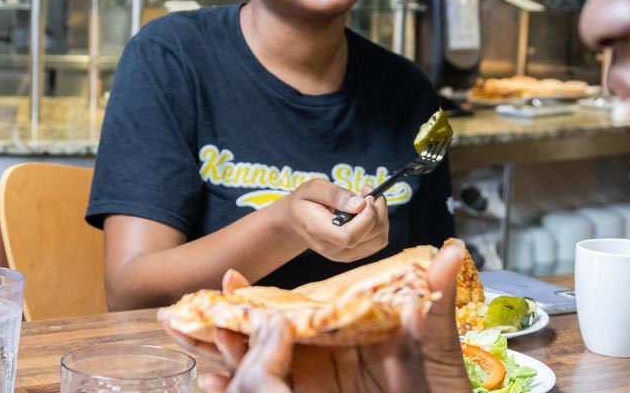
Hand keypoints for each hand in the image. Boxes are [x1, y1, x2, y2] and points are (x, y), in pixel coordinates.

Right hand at [174, 241, 474, 392]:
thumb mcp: (438, 352)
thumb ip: (435, 307)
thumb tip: (452, 251)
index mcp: (345, 335)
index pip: (293, 311)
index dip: (258, 297)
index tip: (230, 278)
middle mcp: (320, 360)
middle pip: (259, 340)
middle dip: (217, 328)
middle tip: (177, 316)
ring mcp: (310, 385)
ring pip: (253, 371)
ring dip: (218, 360)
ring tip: (184, 344)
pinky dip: (237, 389)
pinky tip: (213, 382)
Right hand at [282, 179, 389, 262]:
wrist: (295, 221)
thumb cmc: (304, 202)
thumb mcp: (313, 188)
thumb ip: (335, 194)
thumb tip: (360, 204)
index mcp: (318, 232)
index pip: (350, 236)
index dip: (367, 216)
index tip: (366, 197)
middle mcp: (331, 249)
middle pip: (370, 237)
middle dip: (378, 210)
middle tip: (368, 191)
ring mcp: (343, 255)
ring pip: (379, 240)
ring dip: (381, 217)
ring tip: (369, 200)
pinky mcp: (352, 255)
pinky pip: (377, 243)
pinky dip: (379, 225)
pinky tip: (368, 212)